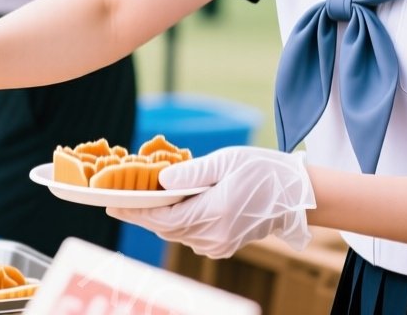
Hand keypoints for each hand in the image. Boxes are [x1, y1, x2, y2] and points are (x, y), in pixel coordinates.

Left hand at [108, 147, 314, 258]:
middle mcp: (214, 235)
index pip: (163, 216)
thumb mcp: (226, 161)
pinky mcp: (223, 246)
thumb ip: (192, 173)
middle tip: (117, 200)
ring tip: (139, 200)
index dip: (135, 211)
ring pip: (176, 232)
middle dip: (142, 214)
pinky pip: (190, 235)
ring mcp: (219, 244)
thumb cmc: (263, 170)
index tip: (112, 203)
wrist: (295, 196)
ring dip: (158, 217)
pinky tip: (169, 207)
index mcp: (214, 213)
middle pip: (165, 227)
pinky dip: (176, 222)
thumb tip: (161, 181)